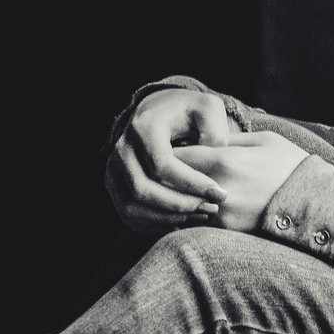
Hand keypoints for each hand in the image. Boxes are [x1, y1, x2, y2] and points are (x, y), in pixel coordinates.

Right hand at [107, 88, 235, 233]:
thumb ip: (215, 131)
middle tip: (212, 208)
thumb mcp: (208, 108)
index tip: (220, 193)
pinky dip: (156, 225)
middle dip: (180, 204)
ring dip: (167, 218)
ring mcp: (113, 169)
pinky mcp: (114, 186)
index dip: (192, 183)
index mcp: (143, 128)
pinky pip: (129, 216)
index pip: (162, 165)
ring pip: (133, 208)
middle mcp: (121, 149)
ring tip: (200, 215)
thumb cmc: (188, 111)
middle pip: (143, 190)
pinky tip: (183, 222)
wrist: (158, 110)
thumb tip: (212, 161)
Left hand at [170, 134, 308, 233]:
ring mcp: (222, 214)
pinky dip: (190, 214)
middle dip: (166, 177)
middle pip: (172, 183)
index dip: (167, 153)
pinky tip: (193, 206)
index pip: (176, 156)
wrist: (316, 203)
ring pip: (181, 205)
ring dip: (176, 197)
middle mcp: (218, 189)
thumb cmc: (290, 165)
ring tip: (175, 188)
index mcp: (225, 161)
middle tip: (162, 171)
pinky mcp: (228, 232)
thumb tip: (201, 136)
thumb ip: (228, 139)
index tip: (167, 150)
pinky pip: (196, 222)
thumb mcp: (263, 140)